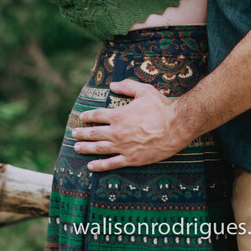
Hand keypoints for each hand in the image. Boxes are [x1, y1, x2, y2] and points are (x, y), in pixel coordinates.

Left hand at [71, 79, 191, 171]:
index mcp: (118, 115)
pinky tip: (91, 166)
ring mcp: (123, 147)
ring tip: (76, 148)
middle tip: (74, 133)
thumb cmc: (161, 107)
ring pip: (99, 148)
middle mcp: (117, 132)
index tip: (82, 117)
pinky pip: (111, 164)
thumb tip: (112, 85)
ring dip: (86, 148)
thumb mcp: (144, 91)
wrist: (176, 126)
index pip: (97, 115)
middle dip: (82, 133)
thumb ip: (127, 86)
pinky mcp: (131, 159)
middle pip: (94, 132)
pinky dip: (99, 166)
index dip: (88, 116)